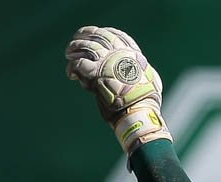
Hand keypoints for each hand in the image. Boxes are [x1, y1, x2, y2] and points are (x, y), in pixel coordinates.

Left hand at [66, 26, 170, 152]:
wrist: (139, 110)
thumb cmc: (147, 102)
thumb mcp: (151, 80)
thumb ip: (144, 73)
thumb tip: (146, 75)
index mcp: (132, 54)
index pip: (117, 36)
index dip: (105, 32)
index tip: (96, 32)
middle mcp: (118, 53)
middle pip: (98, 36)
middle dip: (85, 35)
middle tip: (77, 38)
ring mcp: (106, 61)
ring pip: (85, 46)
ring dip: (74, 49)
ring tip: (69, 53)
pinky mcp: (95, 73)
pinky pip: (79, 63)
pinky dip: (72, 67)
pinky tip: (71, 75)